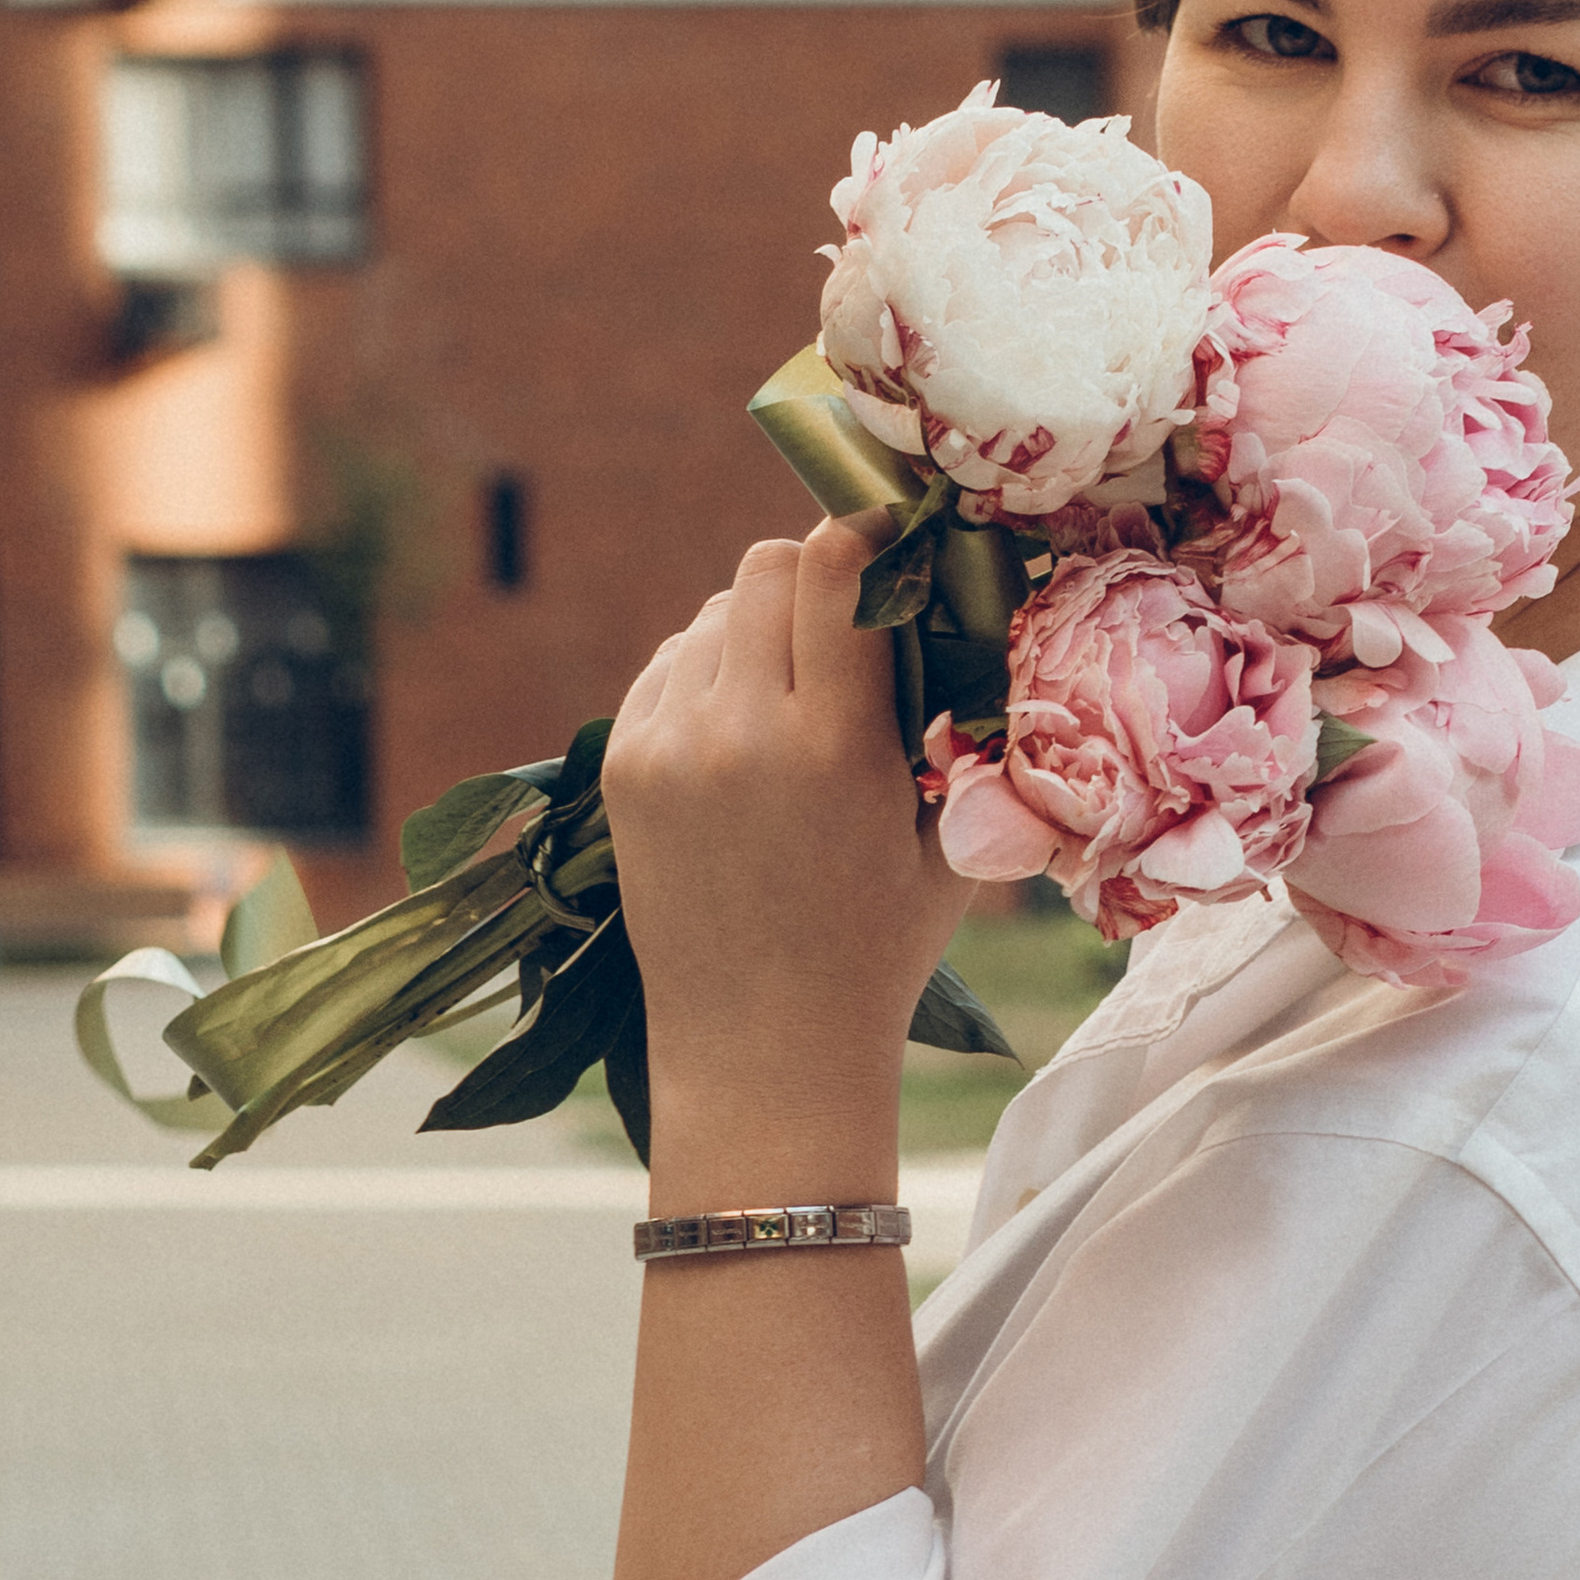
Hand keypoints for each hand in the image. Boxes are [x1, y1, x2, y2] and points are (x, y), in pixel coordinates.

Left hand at [601, 516, 968, 1135]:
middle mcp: (740, 732)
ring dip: (761, 625)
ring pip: (714, 612)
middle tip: (850, 612)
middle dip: (816, 573)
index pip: (837, 565)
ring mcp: (668, 748)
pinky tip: (743, 725)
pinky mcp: (623, 768)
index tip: (895, 534)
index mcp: (835, 744)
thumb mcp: (947, 833)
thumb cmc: (879, 946)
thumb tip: (956, 604)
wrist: (764, 1050)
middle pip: (767, 566)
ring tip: (797, 686)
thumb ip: (950, 717)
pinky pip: (670, 666)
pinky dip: (709, 671)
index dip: (869, 530)